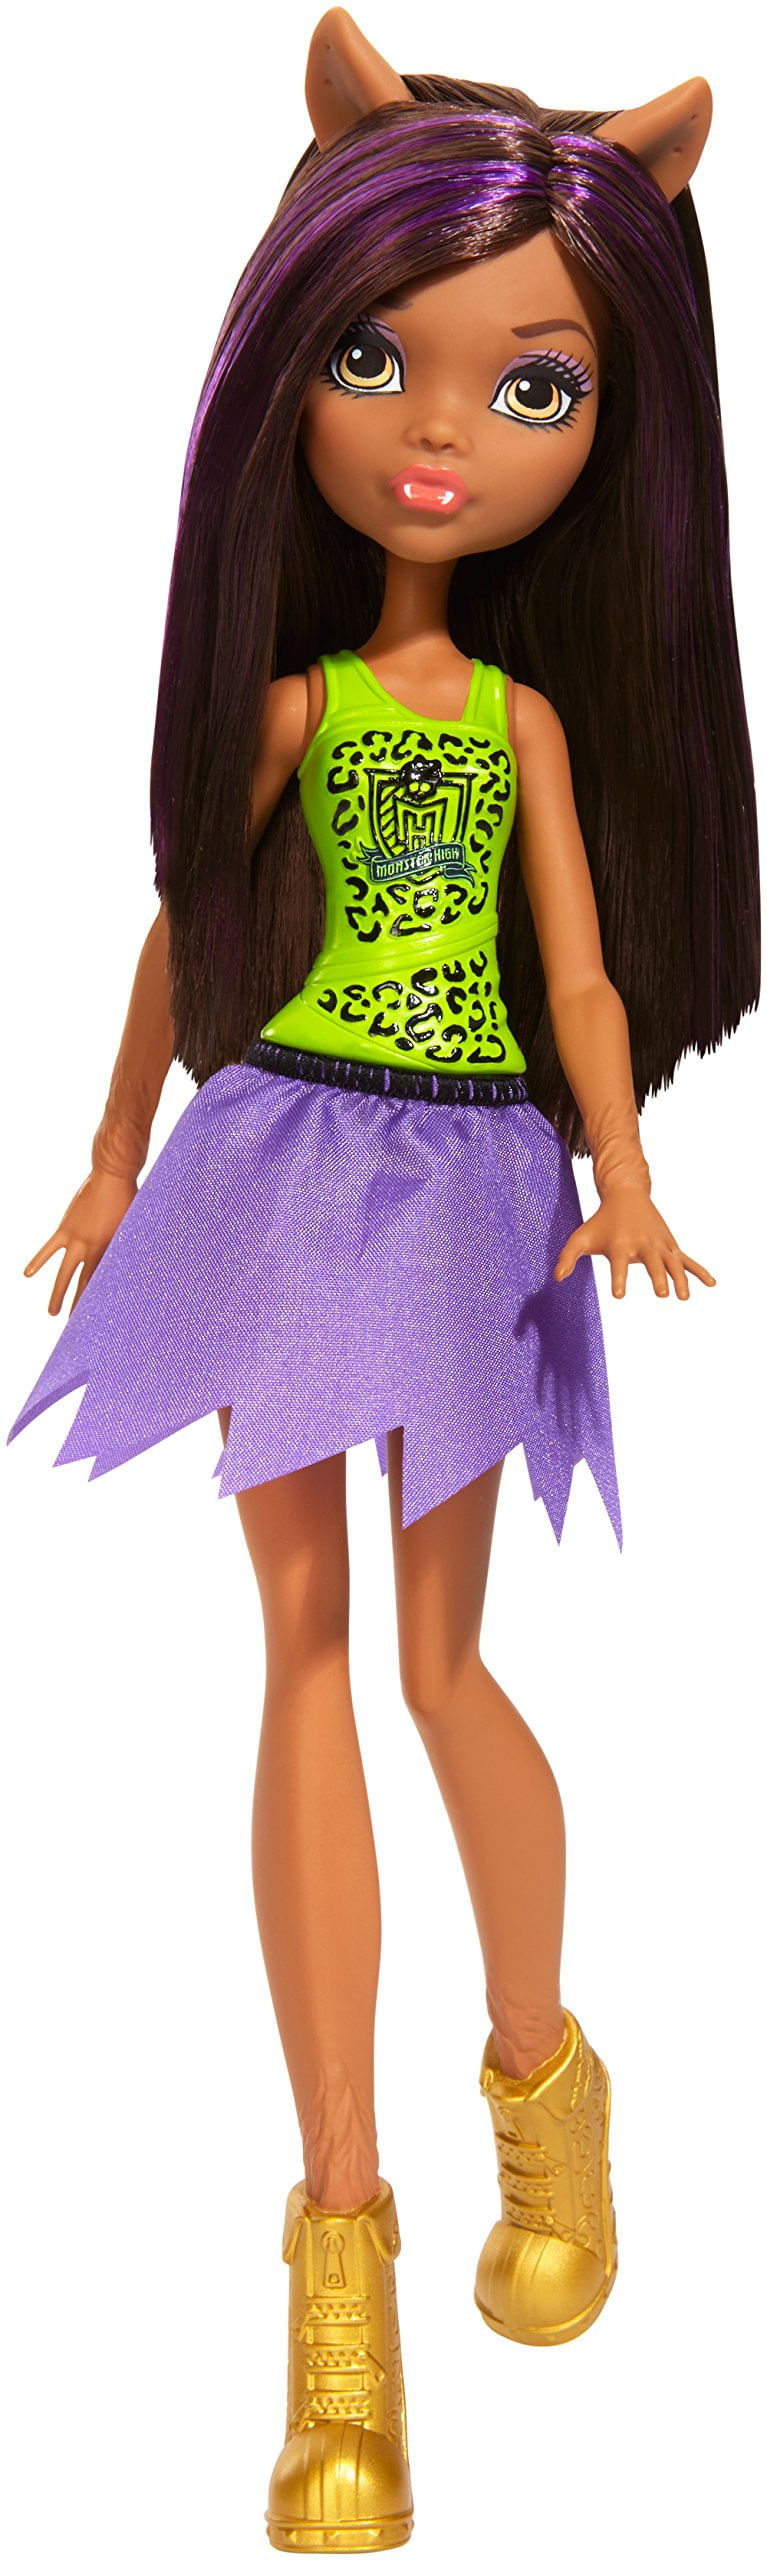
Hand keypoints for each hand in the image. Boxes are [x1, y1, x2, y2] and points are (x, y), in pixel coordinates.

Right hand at [24, 1169, 137, 1313]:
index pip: (105, 1280)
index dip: (101, 1297)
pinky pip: (49, 1249)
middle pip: (84, 1284)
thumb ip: (127, 1242)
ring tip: (52, 1312)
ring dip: (57, 1294)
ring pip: (63, 1273)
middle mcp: (94, 1249)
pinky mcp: (65, 1228)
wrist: (113, 1176)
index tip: (100, 1313)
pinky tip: (27, 1275)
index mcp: (113, 1250)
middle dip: (79, 1305)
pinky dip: (38, 1261)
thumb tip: (132, 1256)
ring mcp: (77, 1240)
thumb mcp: (134, 1225)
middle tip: (75, 1324)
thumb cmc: (131, 1198)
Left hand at [554, 1186, 715, 1298]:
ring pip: (672, 1263)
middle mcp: (642, 1244)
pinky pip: (687, 1261)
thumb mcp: (581, 1237)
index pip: (618, 1264)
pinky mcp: (670, 1245)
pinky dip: (699, 1272)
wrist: (627, 1194)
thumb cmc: (601, 1221)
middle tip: (660, 1293)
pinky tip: (711, 1284)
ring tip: (682, 1297)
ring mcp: (659, 1244)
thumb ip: (567, 1258)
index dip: (618, 1278)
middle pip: (651, 1262)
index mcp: (620, 1244)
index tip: (619, 1294)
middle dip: (656, 1277)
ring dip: (680, 1278)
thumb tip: (556, 1279)